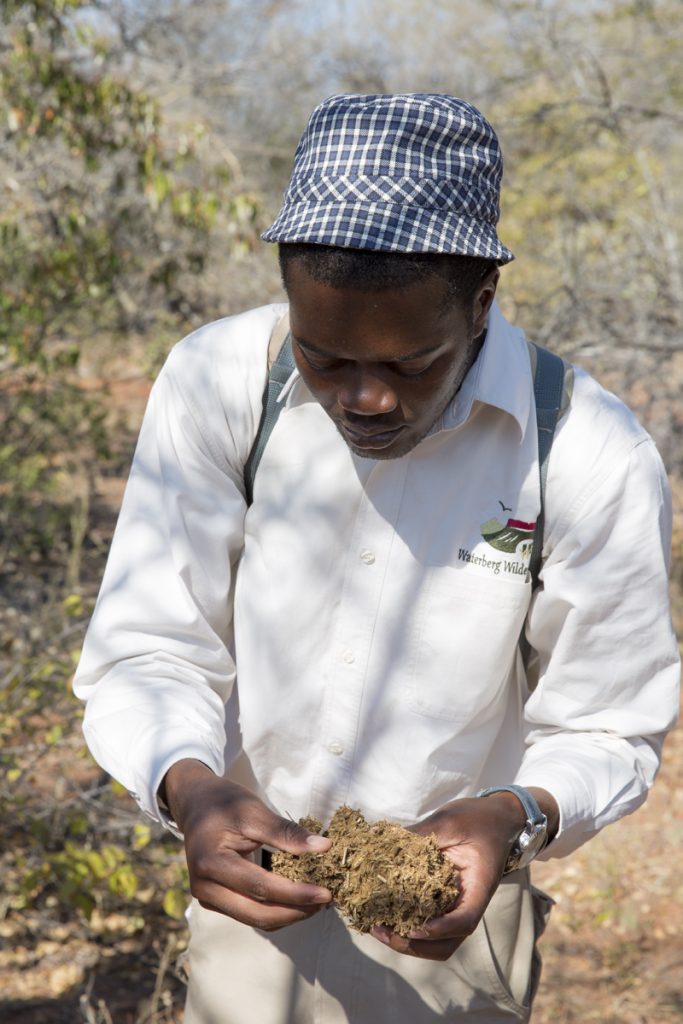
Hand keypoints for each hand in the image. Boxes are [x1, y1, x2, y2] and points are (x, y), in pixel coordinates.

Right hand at [162, 759, 331, 930]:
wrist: (197, 804)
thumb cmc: (225, 803)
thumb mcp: (254, 811)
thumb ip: (286, 833)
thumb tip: (324, 848)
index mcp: (211, 863)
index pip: (260, 887)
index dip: (295, 894)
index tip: (325, 892)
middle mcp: (205, 888)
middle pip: (257, 913)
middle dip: (295, 911)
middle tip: (326, 900)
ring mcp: (208, 898)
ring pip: (255, 919)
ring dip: (288, 914)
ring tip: (316, 902)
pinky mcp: (216, 900)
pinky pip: (250, 913)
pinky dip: (275, 910)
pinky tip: (297, 900)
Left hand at [370, 788, 557, 961]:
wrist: (495, 819)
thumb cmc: (477, 819)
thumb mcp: (450, 821)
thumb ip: (419, 833)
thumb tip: (375, 838)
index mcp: (478, 888)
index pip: (464, 921)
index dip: (439, 930)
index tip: (413, 927)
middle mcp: (468, 904)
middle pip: (446, 943)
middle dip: (413, 944)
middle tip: (380, 930)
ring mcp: (455, 906)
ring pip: (435, 941)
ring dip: (406, 941)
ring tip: (375, 927)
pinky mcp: (443, 900)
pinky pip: (427, 921)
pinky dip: (405, 924)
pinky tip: (381, 913)